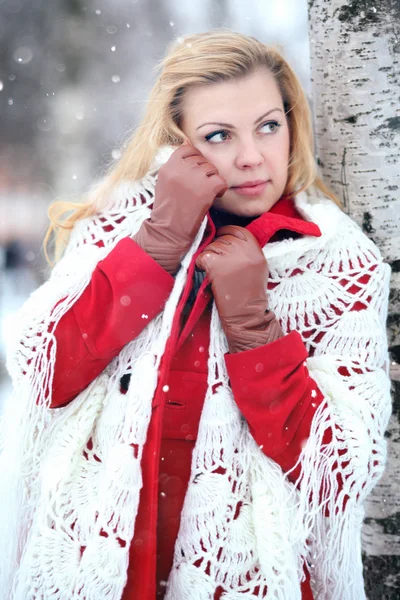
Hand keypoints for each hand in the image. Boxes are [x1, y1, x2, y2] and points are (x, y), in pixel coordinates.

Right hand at [133, 142, 227, 275]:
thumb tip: (189, 150)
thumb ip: (175, 168)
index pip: (187, 149)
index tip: (196, 171)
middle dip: (204, 172)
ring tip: (205, 194)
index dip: (195, 158)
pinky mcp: (206, 188)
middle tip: (201, 187)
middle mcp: (180, 169)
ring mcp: (193, 178)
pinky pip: (221, 181)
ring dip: (212, 180)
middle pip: (201, 159)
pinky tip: (214, 197)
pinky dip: (221, 189)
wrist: (169, 232)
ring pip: (212, 169)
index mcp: (168, 167)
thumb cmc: (168, 211)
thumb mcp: (165, 183)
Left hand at [195, 225, 282, 352]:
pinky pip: (202, 257)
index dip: (225, 233)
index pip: (236, 229)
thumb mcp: (257, 265)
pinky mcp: (216, 264)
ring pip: (210, 247)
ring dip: (208, 257)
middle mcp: (243, 249)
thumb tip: (228, 238)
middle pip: (222, 238)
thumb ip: (246, 250)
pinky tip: (207, 274)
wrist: (246, 313)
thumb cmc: (251, 293)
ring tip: (215, 272)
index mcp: (255, 247)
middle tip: (217, 263)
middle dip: (216, 248)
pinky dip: (200, 265)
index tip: (220, 239)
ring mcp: (229, 256)